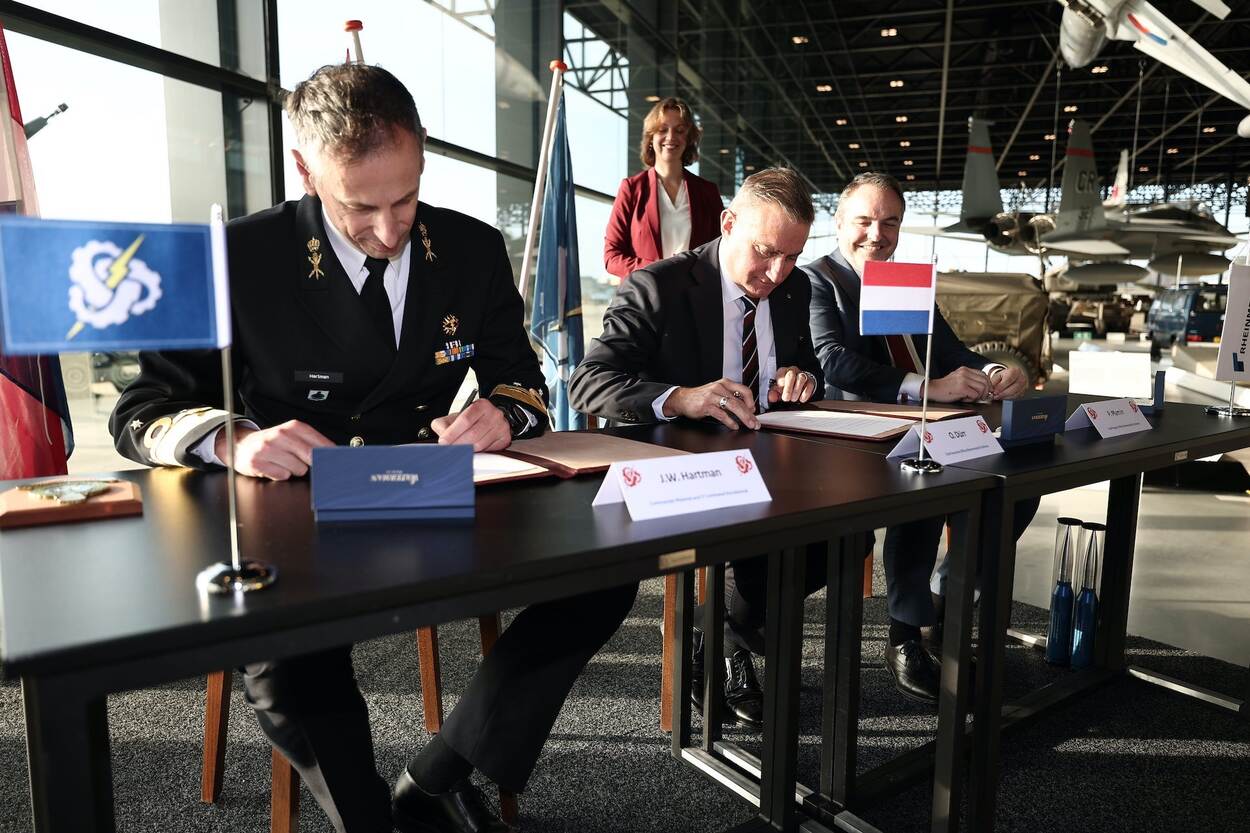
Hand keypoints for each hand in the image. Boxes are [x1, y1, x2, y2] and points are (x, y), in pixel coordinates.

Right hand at [217, 420, 333, 480]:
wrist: (241, 445)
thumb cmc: (272, 443)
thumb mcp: (292, 436)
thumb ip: (312, 443)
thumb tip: (334, 455)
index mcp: (293, 427)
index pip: (321, 443)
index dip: (329, 456)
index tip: (334, 462)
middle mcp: (281, 435)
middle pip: (311, 457)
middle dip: (311, 464)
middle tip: (304, 462)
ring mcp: (268, 449)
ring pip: (298, 469)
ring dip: (294, 470)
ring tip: (283, 463)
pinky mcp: (258, 463)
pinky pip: (282, 476)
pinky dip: (280, 475)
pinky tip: (273, 467)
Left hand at [431, 399, 511, 451]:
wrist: (488, 419)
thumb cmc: (471, 419)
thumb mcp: (455, 417)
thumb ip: (444, 425)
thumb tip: (443, 439)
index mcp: (481, 405)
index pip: (465, 420)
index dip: (453, 433)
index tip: (443, 442)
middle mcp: (494, 414)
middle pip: (473, 434)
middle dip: (458, 444)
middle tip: (449, 449)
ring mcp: (501, 427)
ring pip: (480, 444)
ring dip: (467, 450)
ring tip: (458, 451)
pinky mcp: (505, 439)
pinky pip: (489, 450)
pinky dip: (478, 453)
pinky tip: (471, 451)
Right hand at [663, 378, 759, 429]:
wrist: (682, 399)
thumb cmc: (701, 397)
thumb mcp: (717, 393)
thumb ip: (730, 397)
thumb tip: (745, 408)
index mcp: (724, 383)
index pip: (744, 390)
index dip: (751, 401)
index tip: (754, 411)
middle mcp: (719, 388)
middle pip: (740, 401)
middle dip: (750, 414)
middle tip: (755, 423)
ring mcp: (712, 396)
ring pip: (733, 406)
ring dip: (743, 417)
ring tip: (748, 425)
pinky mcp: (706, 405)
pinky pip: (721, 414)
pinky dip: (730, 421)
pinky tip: (734, 426)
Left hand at [767, 367, 816, 404]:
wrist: (797, 388)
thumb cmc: (785, 388)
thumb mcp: (777, 391)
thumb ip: (773, 394)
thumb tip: (772, 397)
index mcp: (782, 371)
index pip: (781, 372)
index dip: (780, 381)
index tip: (779, 389)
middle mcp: (792, 371)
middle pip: (791, 375)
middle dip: (788, 388)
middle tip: (786, 398)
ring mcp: (802, 375)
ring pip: (801, 378)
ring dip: (796, 390)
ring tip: (793, 399)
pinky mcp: (810, 381)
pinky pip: (809, 385)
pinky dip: (805, 393)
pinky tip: (801, 399)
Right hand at [923, 367, 991, 402]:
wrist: (932, 390)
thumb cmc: (944, 388)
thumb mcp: (958, 379)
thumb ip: (969, 380)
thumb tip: (982, 387)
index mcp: (965, 369)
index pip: (983, 375)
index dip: (987, 384)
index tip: (985, 391)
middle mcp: (965, 372)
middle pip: (985, 381)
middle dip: (985, 391)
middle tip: (980, 397)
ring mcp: (964, 379)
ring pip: (982, 388)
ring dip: (978, 396)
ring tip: (970, 398)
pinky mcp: (962, 387)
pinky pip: (975, 394)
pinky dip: (971, 399)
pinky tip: (964, 399)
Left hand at [989, 366, 1028, 399]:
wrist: (1010, 377)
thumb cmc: (1003, 376)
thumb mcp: (997, 376)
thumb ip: (994, 382)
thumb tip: (991, 389)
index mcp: (1014, 371)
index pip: (1009, 379)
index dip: (1001, 386)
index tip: (995, 391)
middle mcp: (1021, 377)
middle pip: (1014, 388)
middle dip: (1003, 393)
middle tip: (996, 396)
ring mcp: (1024, 385)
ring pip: (1015, 393)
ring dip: (1005, 396)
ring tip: (998, 397)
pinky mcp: (1023, 391)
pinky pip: (1016, 396)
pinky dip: (1008, 398)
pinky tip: (1003, 397)